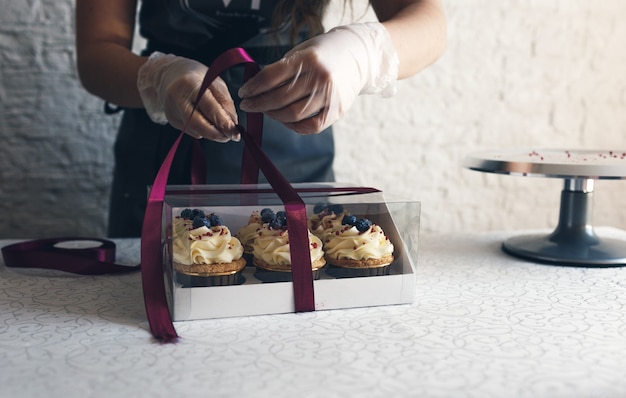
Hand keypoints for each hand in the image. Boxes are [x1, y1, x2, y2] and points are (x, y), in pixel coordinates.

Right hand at [137, 52, 239, 141]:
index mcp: (190, 84)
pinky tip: (207, 123)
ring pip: (196, 130)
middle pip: (198, 124)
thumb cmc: (194, 76)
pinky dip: (203, 130)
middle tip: (230, 136)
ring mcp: (172, 111)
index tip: (235, 132)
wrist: (168, 75)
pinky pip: (191, 130)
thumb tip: (232, 123)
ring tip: (222, 130)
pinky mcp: (172, 120)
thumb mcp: (214, 81)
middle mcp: (178, 98)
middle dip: (217, 134)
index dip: (224, 123)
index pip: (210, 108)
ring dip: (212, 133)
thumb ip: (224, 101)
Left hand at [238, 22, 398, 134]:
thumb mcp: (302, 51)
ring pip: (293, 115)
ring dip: (274, 115)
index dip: (254, 87)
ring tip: (266, 111)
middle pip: (280, 98)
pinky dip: (294, 126)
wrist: (359, 56)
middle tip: (248, 106)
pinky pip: (311, 126)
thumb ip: (281, 68)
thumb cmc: (324, 53)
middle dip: (259, 104)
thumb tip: (256, 88)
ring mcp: (330, 96)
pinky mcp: (337, 111)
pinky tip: (285, 120)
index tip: (243, 93)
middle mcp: (320, 78)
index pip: (272, 77)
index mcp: (308, 59)